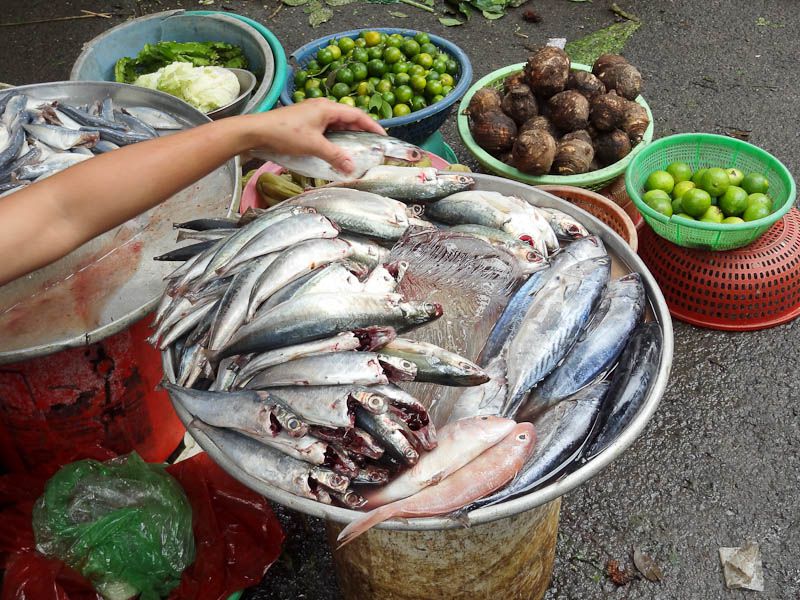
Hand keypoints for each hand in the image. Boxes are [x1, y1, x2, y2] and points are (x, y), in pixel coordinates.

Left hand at [249, 99, 385, 173]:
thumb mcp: (313, 146)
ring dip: (346, 137)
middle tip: (371, 146)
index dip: (372, 125)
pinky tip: (335, 151)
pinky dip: (334, 139)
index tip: (383, 137)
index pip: (357, 115)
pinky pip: (326, 129)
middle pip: (348, 119)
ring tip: (356, 151)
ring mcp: (312, 114)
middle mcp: (321, 108)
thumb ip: (334, 156)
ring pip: (336, 125)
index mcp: (327, 108)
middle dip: (361, 132)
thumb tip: (352, 167)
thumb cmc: (285, 134)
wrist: (256, 132)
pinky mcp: (304, 122)